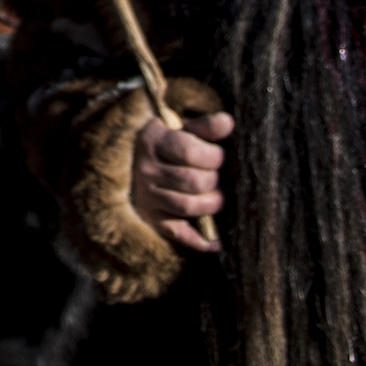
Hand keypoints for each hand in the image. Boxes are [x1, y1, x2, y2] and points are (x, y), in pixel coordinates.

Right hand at [133, 109, 232, 252]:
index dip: (214, 157)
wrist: (137, 159)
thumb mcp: (184, 130)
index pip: (190, 152)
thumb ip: (206, 127)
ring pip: (186, 206)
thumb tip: (228, 122)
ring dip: (210, 206)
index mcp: (154, 141)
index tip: (219, 157)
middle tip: (217, 179)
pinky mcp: (151, 218)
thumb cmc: (171, 144)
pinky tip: (217, 242)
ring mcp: (146, 196)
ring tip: (217, 200)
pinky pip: (177, 233)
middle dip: (213, 182)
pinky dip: (200, 241)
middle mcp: (146, 169)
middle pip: (192, 181)